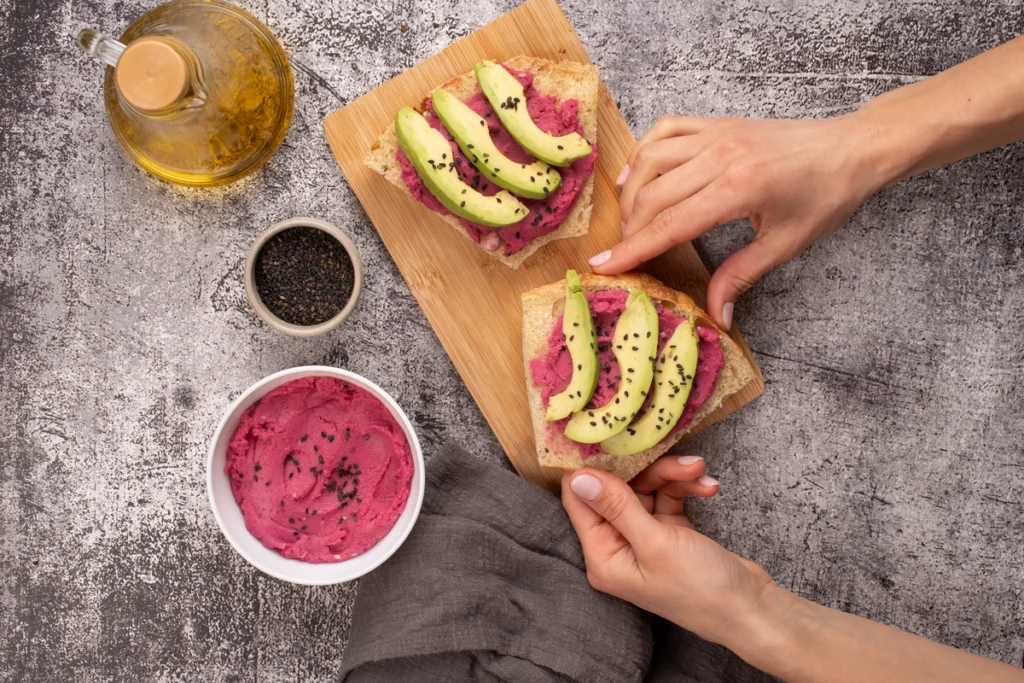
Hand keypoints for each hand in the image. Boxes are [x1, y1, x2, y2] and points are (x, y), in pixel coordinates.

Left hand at [561, 456, 774, 645]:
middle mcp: (617, 546)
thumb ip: (617, 507)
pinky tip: (708, 486)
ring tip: (699, 470)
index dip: (589, 469)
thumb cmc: (701, 588)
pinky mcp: (669, 532)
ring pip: (646, 489)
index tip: (602, 436)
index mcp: (603, 556)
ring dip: (673, 476)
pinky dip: (685, 488)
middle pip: (617, 490)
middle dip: (647, 470)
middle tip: (675, 457)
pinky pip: (667, 496)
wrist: (751, 609)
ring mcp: (644, 538)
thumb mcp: (656, 543)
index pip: (581, 502)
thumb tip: (578, 478)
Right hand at [589, 115, 886, 328]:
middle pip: (654, 194)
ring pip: (651, 159)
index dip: (634, 248)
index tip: (604, 265)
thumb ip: (741, 276)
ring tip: (628, 220)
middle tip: (622, 253)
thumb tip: (716, 315)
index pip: (671, 223)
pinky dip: (644, 151)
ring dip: (632, 191)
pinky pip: (666, 130)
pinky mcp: (717, 123)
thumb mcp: (785, 244)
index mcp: (740, 188)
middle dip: (629, 227)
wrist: (852, 148)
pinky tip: (638, 175)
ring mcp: (717, 133)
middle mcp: (722, 155)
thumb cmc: (826, 196)